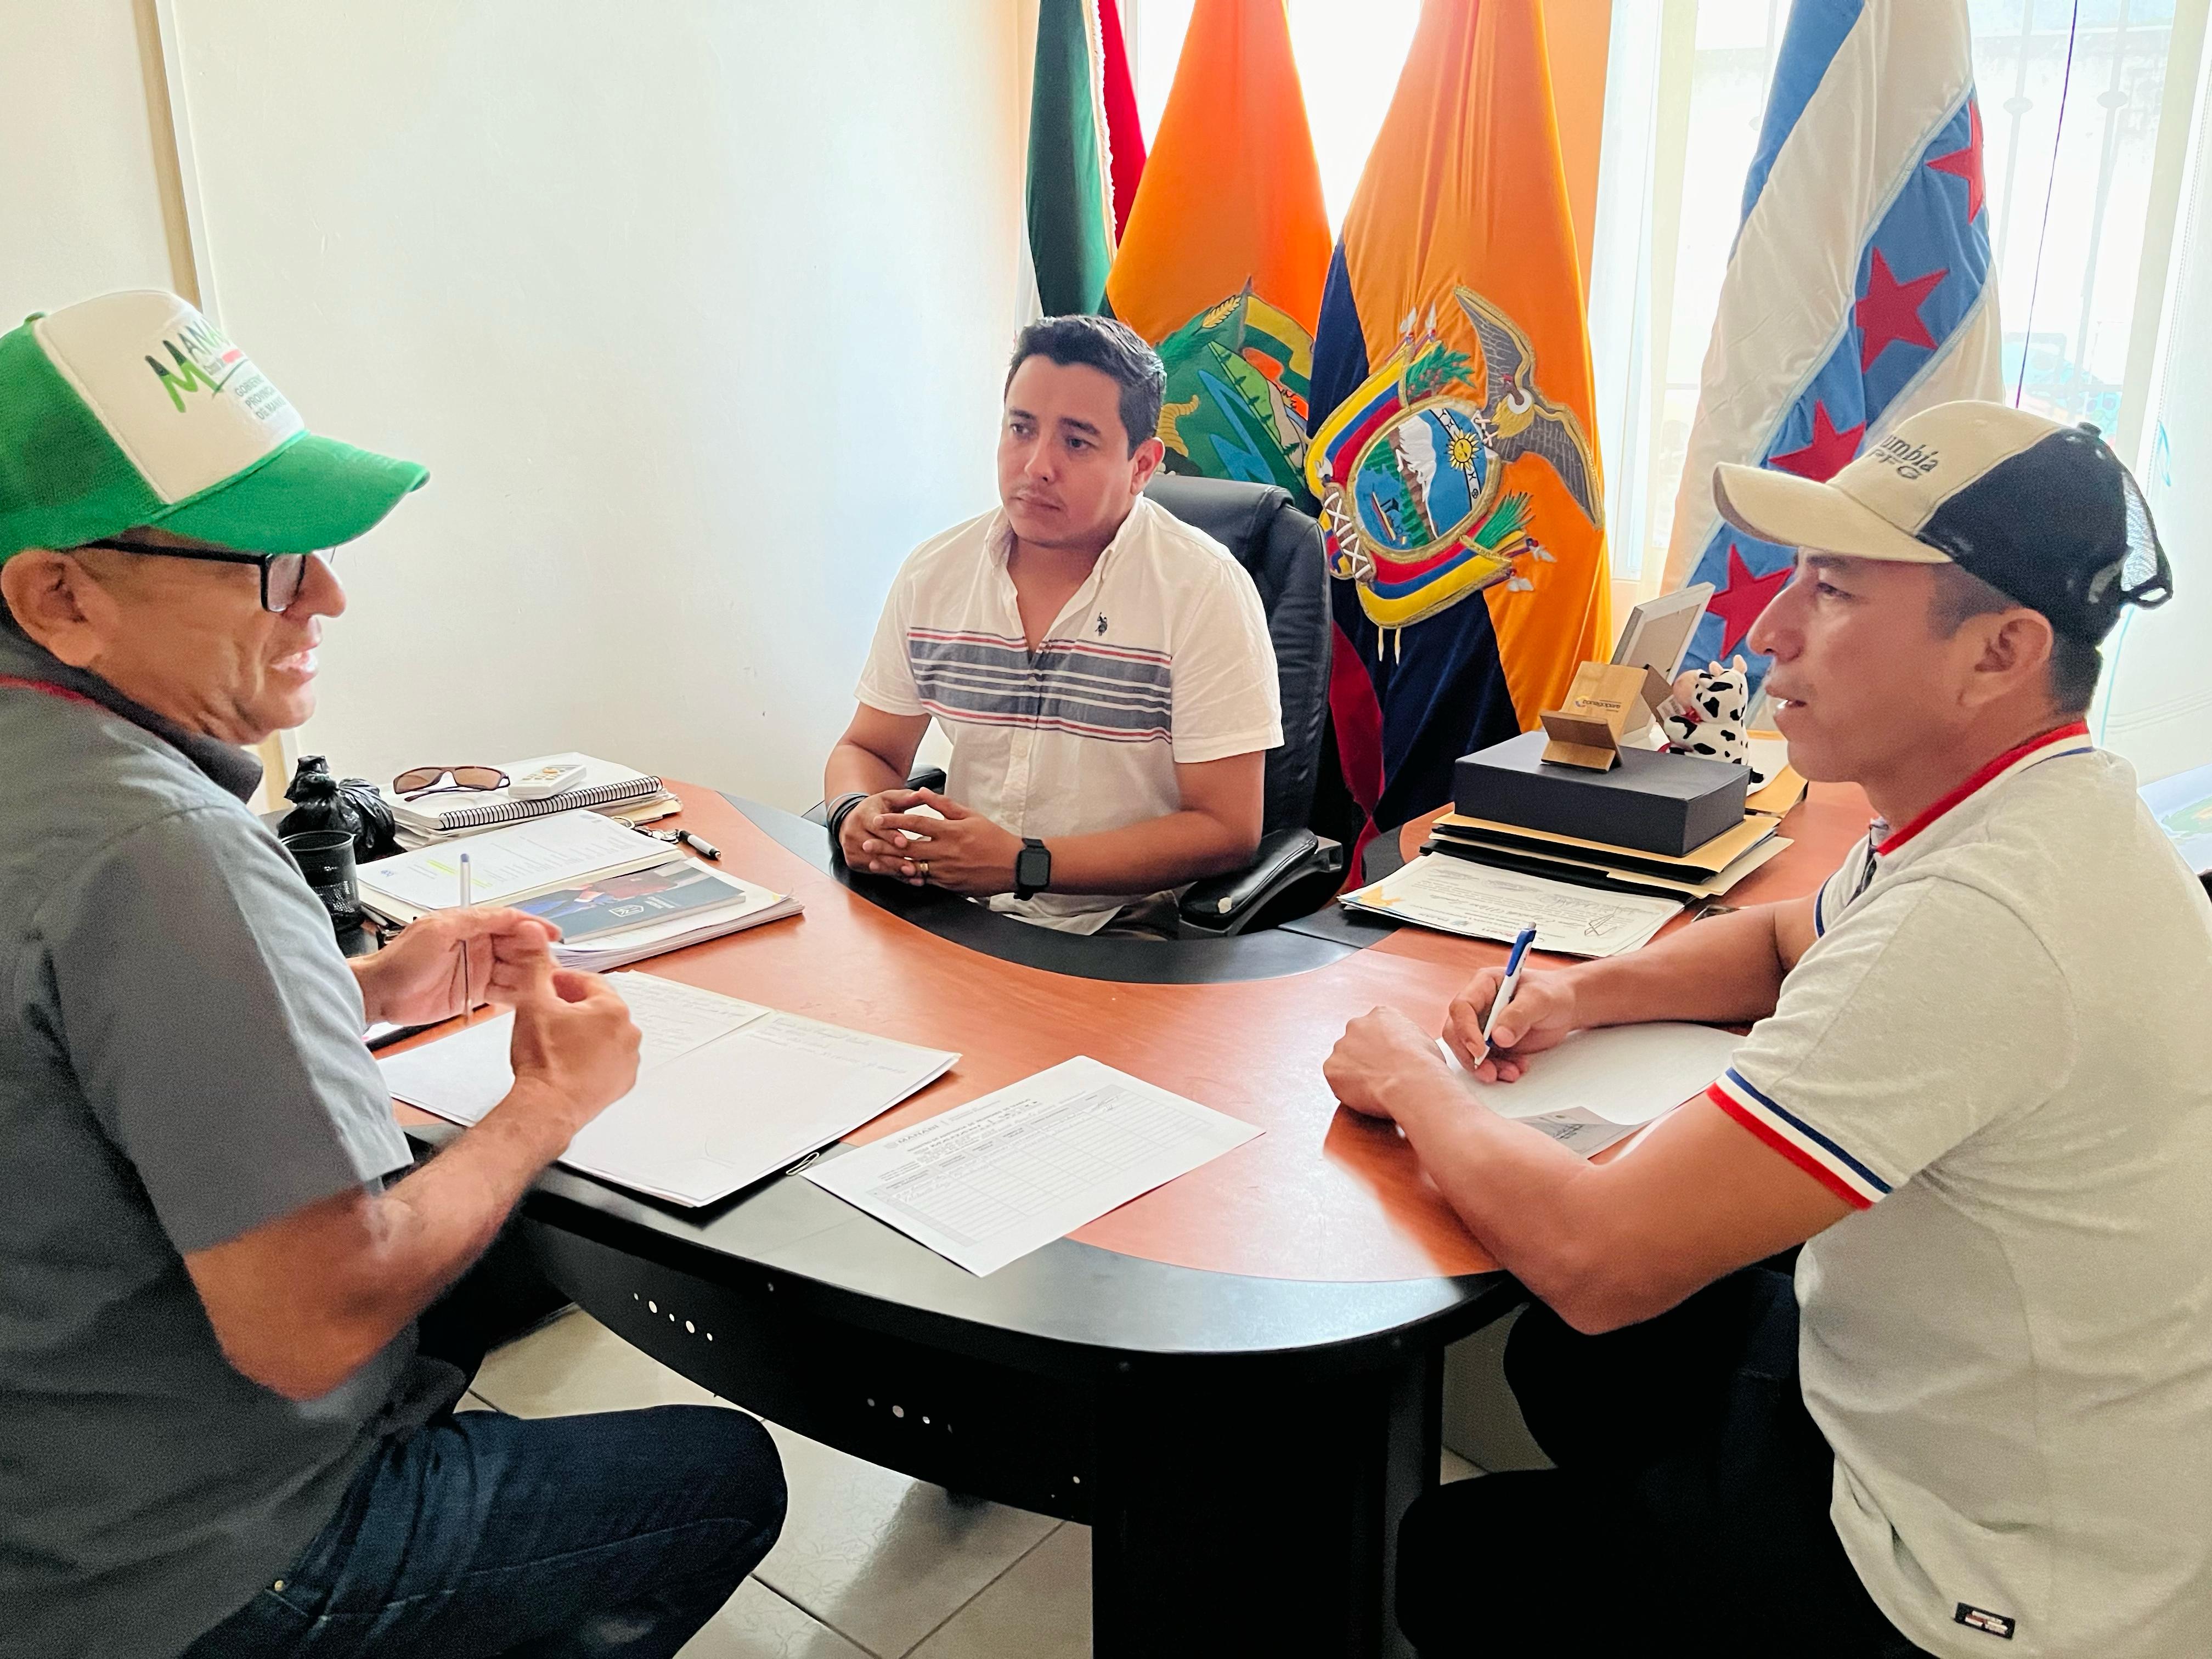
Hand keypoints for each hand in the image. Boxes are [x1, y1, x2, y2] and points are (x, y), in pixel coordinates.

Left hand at [354, 907, 559, 1026]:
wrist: (381, 994)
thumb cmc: (401, 960)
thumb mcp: (439, 931)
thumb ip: (474, 921)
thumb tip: (508, 914)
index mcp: (470, 925)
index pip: (509, 921)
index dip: (533, 926)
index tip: (551, 934)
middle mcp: (478, 945)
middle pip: (518, 946)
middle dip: (536, 953)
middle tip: (550, 964)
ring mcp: (478, 969)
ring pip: (515, 969)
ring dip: (530, 974)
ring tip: (543, 983)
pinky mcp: (476, 993)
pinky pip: (505, 991)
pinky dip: (518, 993)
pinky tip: (529, 996)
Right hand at [503, 968, 642, 1143]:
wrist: (547, 1107)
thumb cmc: (544, 1062)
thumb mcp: (533, 1004)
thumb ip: (535, 969)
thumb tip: (536, 942)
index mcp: (613, 1009)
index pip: (588, 981)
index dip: (563, 980)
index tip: (549, 983)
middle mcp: (628, 1033)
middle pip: (598, 1007)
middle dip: (573, 1005)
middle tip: (548, 1009)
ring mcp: (628, 1060)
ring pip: (603, 1034)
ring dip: (583, 1031)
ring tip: (555, 1038)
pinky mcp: (622, 1082)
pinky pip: (607, 1059)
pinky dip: (591, 1056)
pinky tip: (569, 1059)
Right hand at [839, 788, 930, 872]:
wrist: (853, 820)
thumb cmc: (876, 809)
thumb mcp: (889, 799)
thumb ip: (906, 798)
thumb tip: (922, 793)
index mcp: (862, 816)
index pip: (876, 827)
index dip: (890, 835)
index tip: (903, 842)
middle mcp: (853, 833)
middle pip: (876, 848)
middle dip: (895, 857)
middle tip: (913, 866)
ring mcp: (851, 849)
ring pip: (875, 862)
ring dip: (895, 870)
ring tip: (914, 874)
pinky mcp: (853, 861)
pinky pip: (875, 871)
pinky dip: (893, 875)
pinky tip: (909, 880)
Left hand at [872, 790, 1021, 894]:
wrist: (1014, 865)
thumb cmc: (993, 838)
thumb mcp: (971, 815)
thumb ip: (944, 804)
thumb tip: (921, 792)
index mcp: (951, 831)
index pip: (916, 823)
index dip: (894, 820)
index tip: (878, 819)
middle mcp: (946, 852)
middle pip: (908, 848)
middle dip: (885, 845)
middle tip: (866, 842)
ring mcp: (947, 871)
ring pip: (913, 868)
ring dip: (891, 865)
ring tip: (874, 862)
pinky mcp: (950, 886)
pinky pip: (925, 881)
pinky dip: (909, 878)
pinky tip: (897, 875)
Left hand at [1324, 1006, 1448, 1121]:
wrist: (1412, 1082)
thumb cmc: (1425, 1065)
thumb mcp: (1424, 1041)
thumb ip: (1407, 1039)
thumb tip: (1409, 1050)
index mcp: (1381, 1014)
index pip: (1376, 1027)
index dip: (1383, 1046)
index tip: (1388, 1059)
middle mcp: (1357, 1025)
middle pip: (1356, 1042)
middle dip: (1365, 1057)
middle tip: (1380, 1075)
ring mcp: (1341, 1046)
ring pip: (1344, 1061)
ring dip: (1355, 1073)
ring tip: (1374, 1089)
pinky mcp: (1331, 1068)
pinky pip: (1336, 1080)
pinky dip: (1347, 1089)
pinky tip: (1365, 1095)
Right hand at [1443, 965, 1579, 1082]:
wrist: (1566, 1007)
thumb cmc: (1553, 993)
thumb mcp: (1540, 999)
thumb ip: (1519, 1014)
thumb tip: (1498, 1037)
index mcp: (1484, 985)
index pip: (1462, 1007)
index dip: (1465, 1030)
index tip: (1479, 1050)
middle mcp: (1479, 1005)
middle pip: (1456, 1032)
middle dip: (1470, 1055)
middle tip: (1489, 1072)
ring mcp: (1483, 1026)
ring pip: (1469, 1051)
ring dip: (1487, 1067)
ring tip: (1512, 1073)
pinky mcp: (1492, 1044)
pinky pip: (1486, 1061)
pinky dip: (1499, 1070)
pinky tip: (1516, 1069)